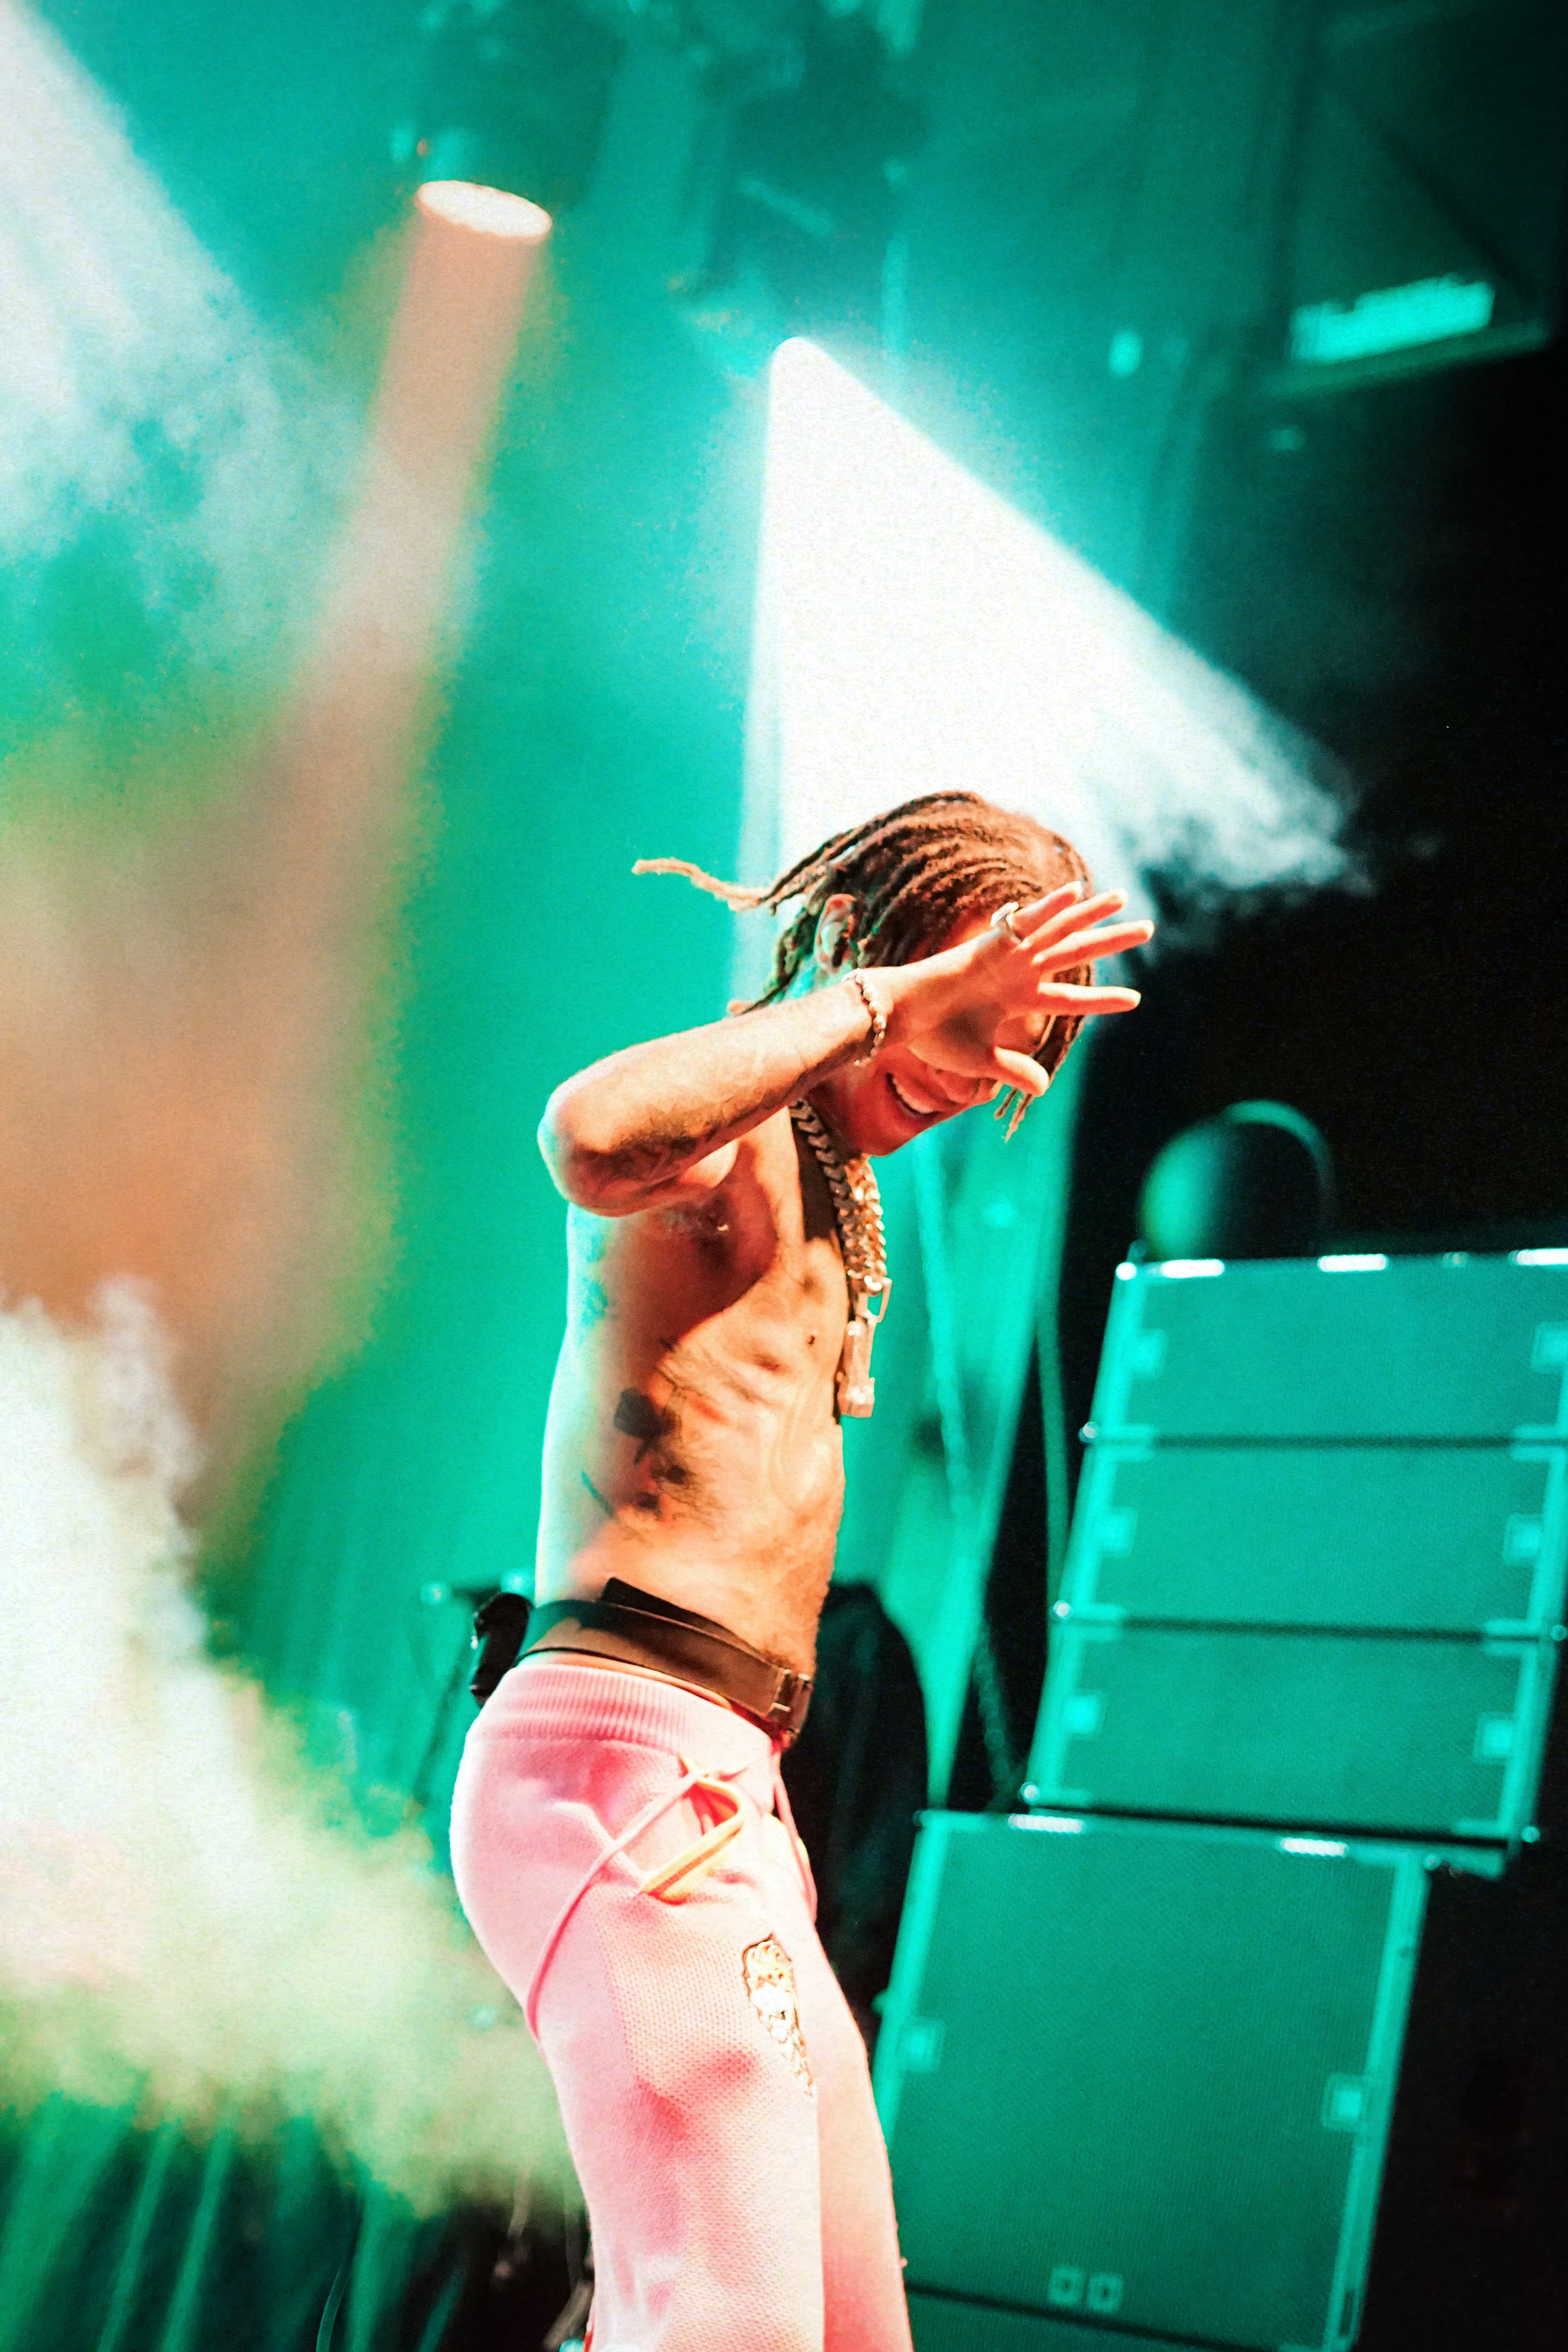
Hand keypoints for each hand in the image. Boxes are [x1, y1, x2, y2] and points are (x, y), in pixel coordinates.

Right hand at [879, 883, 1152, 1097]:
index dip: (1103, 999)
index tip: (1135, 998)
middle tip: (1147, 929)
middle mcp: (1019, 972)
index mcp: (1019, 999)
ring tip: (1124, 900)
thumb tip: (1044, 1088)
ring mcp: (1008, 956)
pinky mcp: (992, 944)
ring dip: (1091, 915)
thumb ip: (1014, 1070)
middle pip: (1076, 953)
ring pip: (1059, 931)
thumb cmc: (934, 1037)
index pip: (1071, 998)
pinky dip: (1051, 907)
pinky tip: (1077, 893)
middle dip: (1110, 942)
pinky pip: (1027, 921)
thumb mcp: (982, 1061)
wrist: (901, 1018)